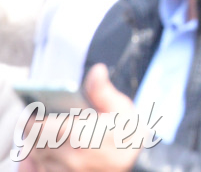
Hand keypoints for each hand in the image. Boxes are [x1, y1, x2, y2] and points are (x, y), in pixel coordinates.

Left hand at [18, 64, 148, 171]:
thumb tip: (97, 70)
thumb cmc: (128, 134)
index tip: (33, 112)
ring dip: (36, 145)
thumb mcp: (121, 109)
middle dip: (33, 130)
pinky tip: (42, 154)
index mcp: (84, 136)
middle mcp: (72, 158)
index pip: (40, 126)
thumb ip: (102, 91)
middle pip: (34, 141)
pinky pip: (37, 170)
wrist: (137, 165)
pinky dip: (36, 161)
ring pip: (34, 156)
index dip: (32, 118)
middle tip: (38, 122)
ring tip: (45, 135)